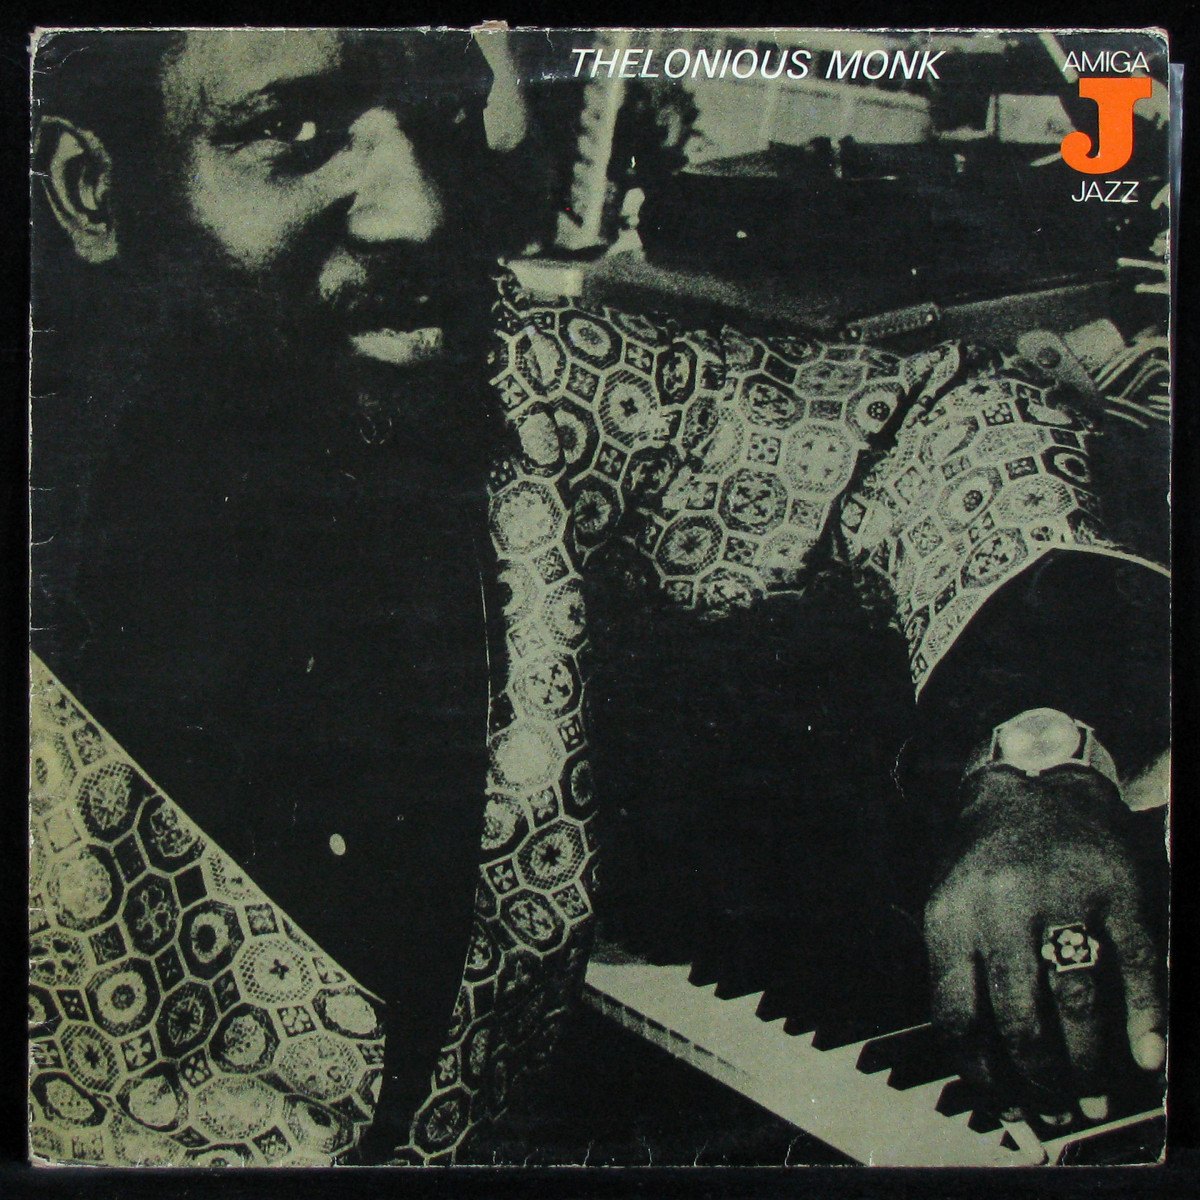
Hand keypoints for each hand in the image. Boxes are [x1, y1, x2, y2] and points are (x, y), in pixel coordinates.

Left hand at [924, 764, 1165, 1124]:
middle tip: (1056, 1107)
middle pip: (1022, 1019)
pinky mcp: (1115, 888)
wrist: (1031, 786)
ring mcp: (1061, 896)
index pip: (959, 1015)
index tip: (1001, 1102)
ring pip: (1077, 1001)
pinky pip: (1133, 964)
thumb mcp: (949, 904)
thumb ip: (958, 971)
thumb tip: (981, 1062)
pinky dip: (1143, 1017)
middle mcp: (1002, 908)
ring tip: (1093, 1093)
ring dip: (1089, 1062)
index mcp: (951, 917)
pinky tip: (1144, 1055)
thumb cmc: (985, 860)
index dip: (982, 1071)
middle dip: (1041, 1078)